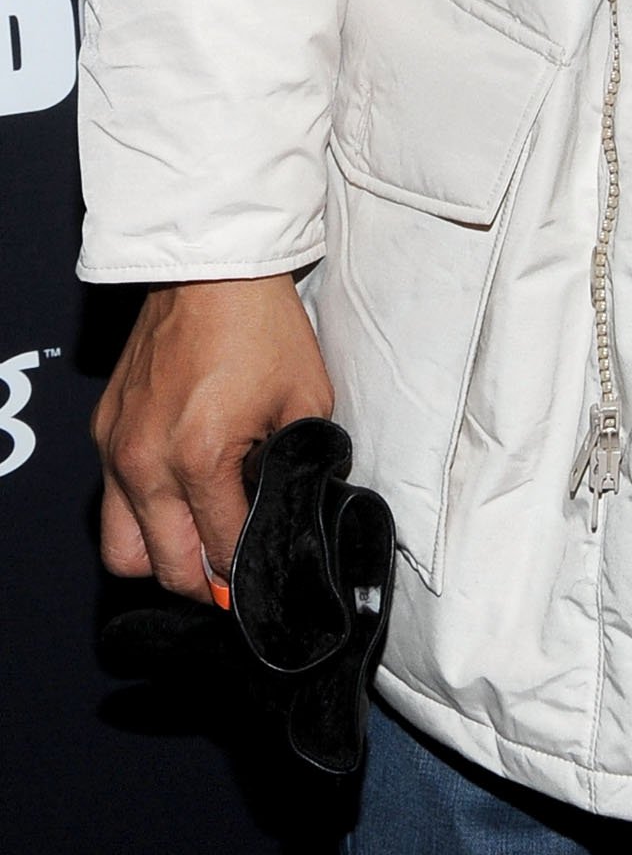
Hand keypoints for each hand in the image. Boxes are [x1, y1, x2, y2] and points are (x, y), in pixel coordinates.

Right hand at [92, 274, 333, 602]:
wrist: (212, 271)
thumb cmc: (263, 329)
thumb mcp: (306, 402)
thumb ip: (299, 468)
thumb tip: (292, 514)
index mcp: (200, 458)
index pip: (220, 554)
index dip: (247, 576)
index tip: (263, 582)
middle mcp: (147, 463)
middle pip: (164, 569)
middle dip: (203, 583)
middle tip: (230, 577)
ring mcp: (117, 449)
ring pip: (123, 550)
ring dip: (161, 559)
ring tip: (197, 546)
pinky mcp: (103, 432)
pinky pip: (112, 502)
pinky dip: (142, 515)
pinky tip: (178, 498)